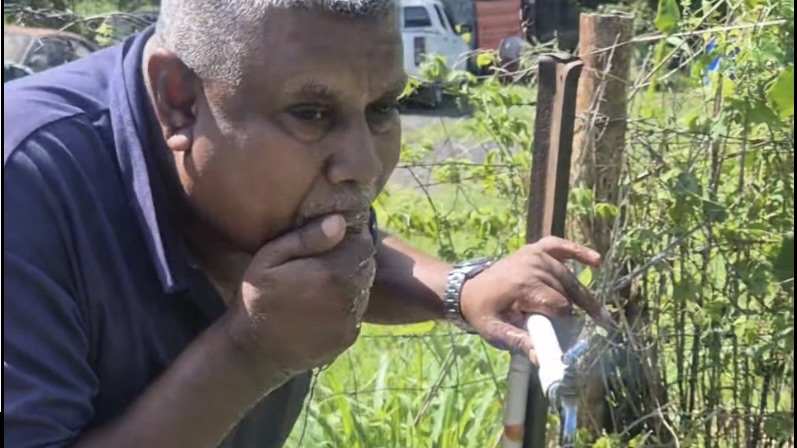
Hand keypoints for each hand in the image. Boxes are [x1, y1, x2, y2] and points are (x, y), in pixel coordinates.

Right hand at [224, 214, 376, 381]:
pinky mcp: (348, 338)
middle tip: (325, 261)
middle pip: (366, 265)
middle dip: (351, 258)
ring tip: (321, 283)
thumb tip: (340, 222)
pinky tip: (321, 306)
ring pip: (364, 288)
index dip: (349, 237)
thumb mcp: (269, 259)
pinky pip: (357, 311)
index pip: (363, 243)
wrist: (253, 353)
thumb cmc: (256, 298)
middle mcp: (348, 298)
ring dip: (350, 282)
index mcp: (332, 273)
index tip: (332, 239)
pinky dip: (345, 305)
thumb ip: (306, 238)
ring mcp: (350, 321)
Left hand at [459, 236, 612, 357]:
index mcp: (523, 286)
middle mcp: (532, 266)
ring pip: (569, 279)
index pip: (560, 308)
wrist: (468, 289)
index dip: (566, 324)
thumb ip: (520, 343)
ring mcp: (535, 255)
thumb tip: (542, 358)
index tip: (566, 337)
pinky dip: (578, 252)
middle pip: (568, 294)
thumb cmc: (484, 313)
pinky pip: (561, 247)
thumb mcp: (496, 332)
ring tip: (594, 314)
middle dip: (573, 312)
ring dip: (578, 295)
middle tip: (585, 328)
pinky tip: (597, 262)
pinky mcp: (536, 249)